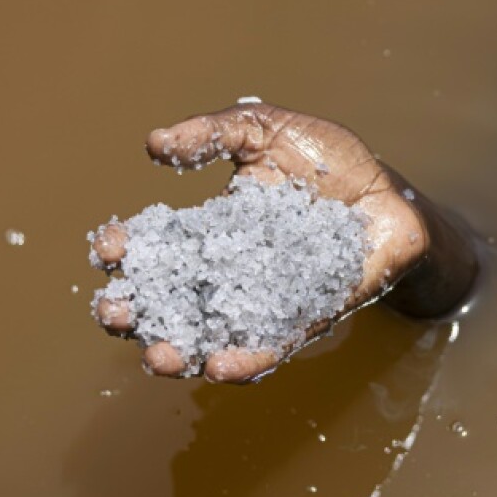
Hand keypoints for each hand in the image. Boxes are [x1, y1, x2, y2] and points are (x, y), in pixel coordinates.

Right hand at [92, 102, 475, 381]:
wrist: (390, 194)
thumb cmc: (325, 162)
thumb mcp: (263, 130)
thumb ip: (212, 133)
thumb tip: (153, 144)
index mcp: (210, 228)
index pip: (157, 245)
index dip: (127, 250)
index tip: (106, 247)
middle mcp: (229, 272)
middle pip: (167, 302)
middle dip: (133, 312)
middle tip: (113, 311)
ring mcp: (263, 300)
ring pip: (208, 337)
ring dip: (178, 352)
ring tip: (157, 356)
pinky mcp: (304, 319)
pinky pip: (268, 347)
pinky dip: (244, 360)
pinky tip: (218, 365)